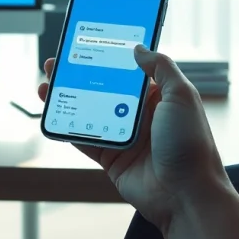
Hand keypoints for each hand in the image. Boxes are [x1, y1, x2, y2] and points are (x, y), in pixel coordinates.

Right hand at [38, 45, 230, 234]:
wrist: (186, 195)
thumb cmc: (191, 144)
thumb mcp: (182, 96)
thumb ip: (161, 68)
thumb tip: (138, 48)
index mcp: (158, 97)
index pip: (128, 70)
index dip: (107, 57)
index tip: (87, 44)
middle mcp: (139, 115)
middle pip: (102, 89)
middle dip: (79, 76)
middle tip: (57, 63)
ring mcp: (123, 136)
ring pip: (88, 111)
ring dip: (66, 98)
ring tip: (46, 84)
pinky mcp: (111, 157)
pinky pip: (84, 138)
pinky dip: (66, 127)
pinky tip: (51, 114)